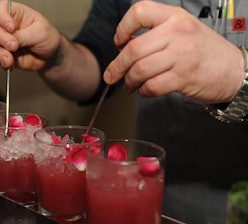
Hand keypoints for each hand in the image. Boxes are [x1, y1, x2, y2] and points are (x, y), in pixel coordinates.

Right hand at [0, 0, 60, 70]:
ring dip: (2, 53)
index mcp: (16, 13)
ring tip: (11, 59)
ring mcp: (6, 40)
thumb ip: (24, 36)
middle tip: (13, 45)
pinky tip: (10, 64)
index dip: (1, 16)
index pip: (0, 8)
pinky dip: (4, 62)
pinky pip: (0, 57)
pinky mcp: (7, 54)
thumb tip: (11, 41)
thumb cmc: (48, 38)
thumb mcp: (40, 32)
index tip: (11, 27)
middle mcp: (7, 26)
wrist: (51, 57)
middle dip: (0, 37)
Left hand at [104, 1, 243, 103]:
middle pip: (133, 49)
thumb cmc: (203, 50)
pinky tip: (145, 90)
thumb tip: (124, 46)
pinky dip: (143, 91)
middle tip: (111, 75)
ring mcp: (182, 55)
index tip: (118, 42)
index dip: (122, 28)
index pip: (139, 12)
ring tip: (130, 85)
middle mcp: (178, 32)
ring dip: (129, 81)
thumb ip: (155, 34)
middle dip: (116, 66)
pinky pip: (151, 86)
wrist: (233, 69)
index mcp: (174, 16)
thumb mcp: (182, 30)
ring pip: (139, 70)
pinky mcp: (184, 77)